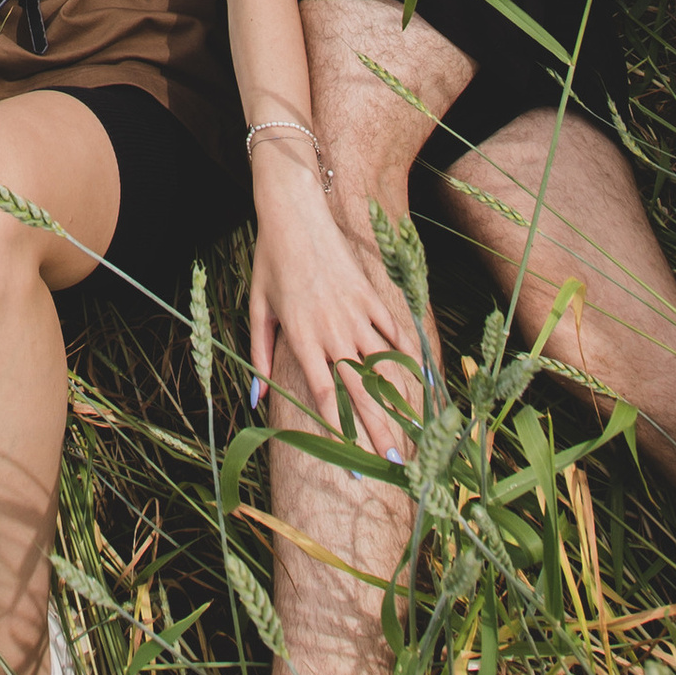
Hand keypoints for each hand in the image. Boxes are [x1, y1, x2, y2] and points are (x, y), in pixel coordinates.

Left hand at [246, 184, 427, 464]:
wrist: (294, 213)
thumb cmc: (270, 262)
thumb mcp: (257, 308)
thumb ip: (258, 355)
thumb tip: (256, 400)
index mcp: (303, 337)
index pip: (327, 394)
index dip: (340, 430)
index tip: (352, 461)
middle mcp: (333, 330)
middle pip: (361, 389)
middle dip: (379, 428)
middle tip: (396, 461)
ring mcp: (356, 312)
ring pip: (383, 364)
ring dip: (400, 399)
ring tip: (414, 428)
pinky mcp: (370, 295)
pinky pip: (392, 331)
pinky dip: (406, 354)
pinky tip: (420, 379)